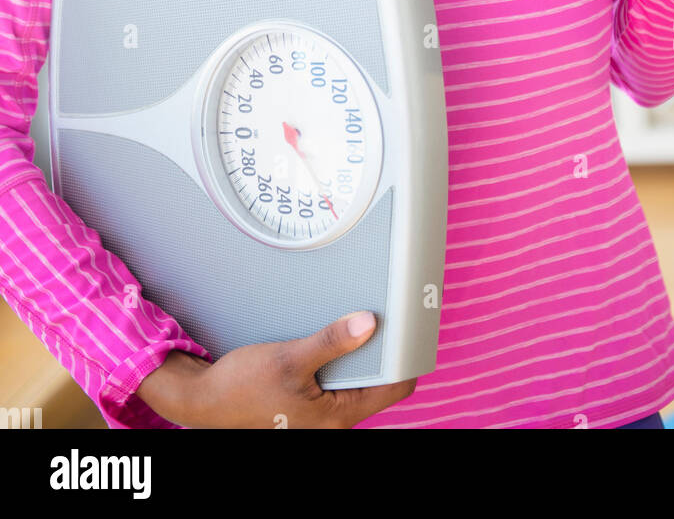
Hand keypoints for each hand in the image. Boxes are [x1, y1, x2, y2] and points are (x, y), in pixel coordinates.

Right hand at [134, 313, 415, 428]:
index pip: (395, 388)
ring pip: (356, 376)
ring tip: (359, 318)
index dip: (407, 357)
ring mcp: (321, 410)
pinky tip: (331, 333)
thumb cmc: (242, 388)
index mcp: (338, 416)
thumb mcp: (290, 359)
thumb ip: (331, 342)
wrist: (204, 400)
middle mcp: (334, 417)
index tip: (413, 326)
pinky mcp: (308, 399)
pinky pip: (336, 375)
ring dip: (358, 349)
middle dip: (383, 348)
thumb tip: (369, 323)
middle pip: (378, 380)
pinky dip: (339, 354)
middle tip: (387, 311)